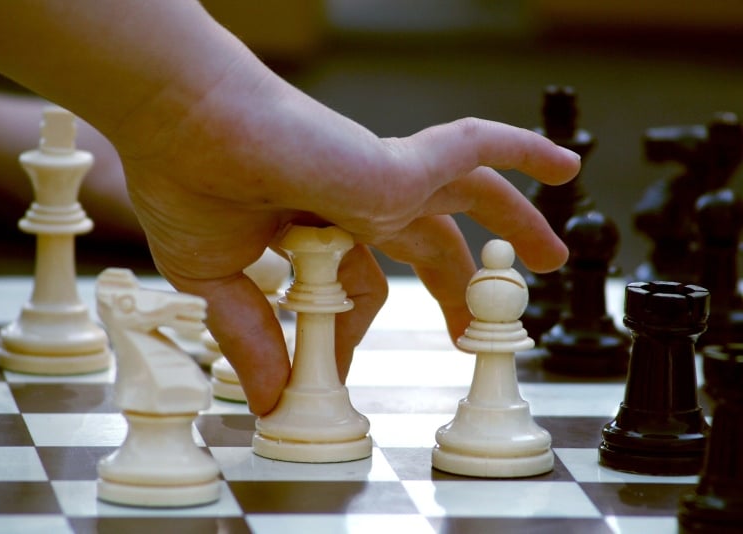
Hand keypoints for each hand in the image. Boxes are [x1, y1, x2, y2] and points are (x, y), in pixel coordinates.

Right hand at [116, 61, 579, 414]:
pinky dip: (519, 151)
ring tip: (550, 256)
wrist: (179, 121)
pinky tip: (562, 167)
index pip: (355, 287)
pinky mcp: (395, 164)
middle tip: (472, 329)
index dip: (348, 335)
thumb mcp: (218, 280)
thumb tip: (267, 399)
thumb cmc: (187, 183)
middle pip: (427, 244)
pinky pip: (473, 150)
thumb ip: (253, 335)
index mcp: (315, 225)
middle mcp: (355, 200)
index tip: (335, 375)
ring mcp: (380, 180)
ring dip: (513, 221)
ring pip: (467, 196)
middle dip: (456, 287)